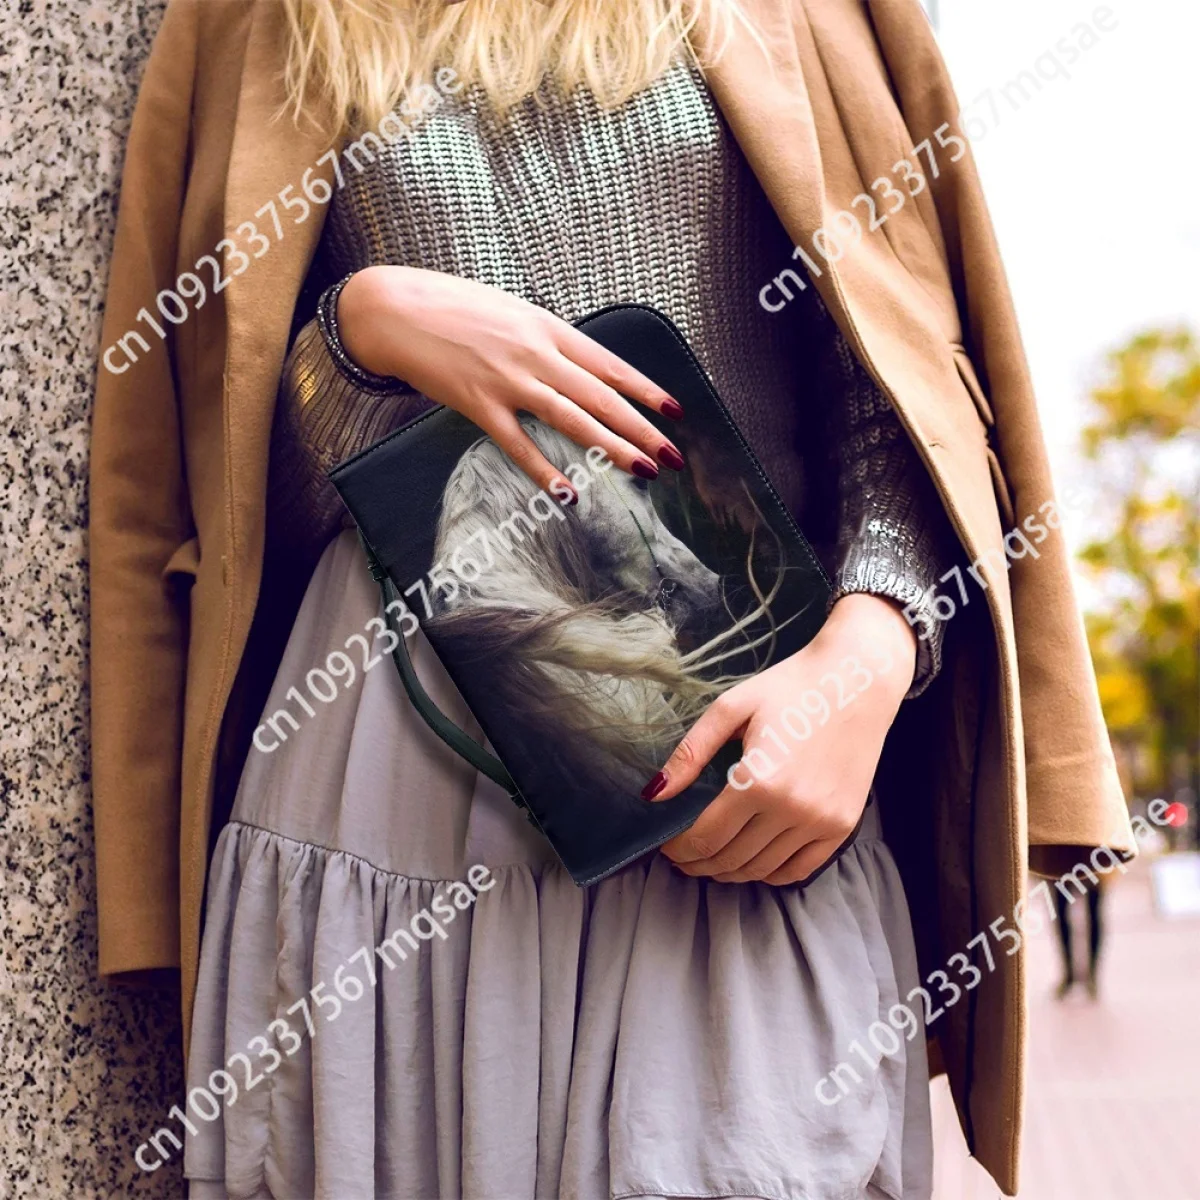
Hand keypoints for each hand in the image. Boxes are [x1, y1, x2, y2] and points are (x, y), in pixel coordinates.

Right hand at [337, 265, 685, 493]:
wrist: (395, 309)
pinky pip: (519, 445)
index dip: (646, 390)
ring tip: (645, 470)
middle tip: (675, 456)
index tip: (675, 411)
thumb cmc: (453, 308)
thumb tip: (578, 368)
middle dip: (643, 428)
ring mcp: (507, 380)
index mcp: (547, 327)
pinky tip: (569, 493)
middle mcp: (535, 353)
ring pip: (572, 419)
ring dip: (613, 448)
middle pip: (601, 396)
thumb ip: (546, 340)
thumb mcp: (511, 312)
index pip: (609, 364)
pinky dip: (545, 472)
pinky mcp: (477, 405)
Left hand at [647, 594, 916, 884]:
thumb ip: (691, 753)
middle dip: (699, 863)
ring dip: (731, 872)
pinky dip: (771, 873)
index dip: (679, 849)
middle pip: (731, 857)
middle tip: (682, 858)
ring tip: (711, 862)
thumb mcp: (731, 707)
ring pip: (762, 868)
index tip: (666, 847)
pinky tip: (752, 863)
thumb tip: (654, 793)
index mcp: (757, 778)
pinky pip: (799, 869)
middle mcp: (791, 807)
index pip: (706, 835)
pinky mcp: (842, 825)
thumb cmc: (790, 687)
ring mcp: (820, 820)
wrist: (857, 680)